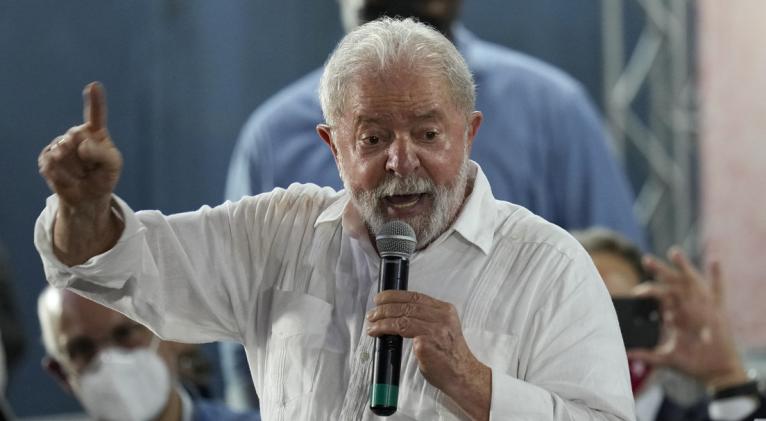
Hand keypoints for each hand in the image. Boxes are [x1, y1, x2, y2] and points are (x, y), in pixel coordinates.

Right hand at [38, 82, 123, 264]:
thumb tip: (83, 145)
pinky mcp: (46, 157)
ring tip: (80, 173)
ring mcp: (59, 145)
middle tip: (90, 167)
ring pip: (63, 153)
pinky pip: (52, 165)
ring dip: (74, 169)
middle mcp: (76, 135)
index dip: (95, 100)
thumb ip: (103, 153)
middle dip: (85, 156)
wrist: (87, 196)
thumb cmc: (103, 176)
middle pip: (76, 136)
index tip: (94, 86)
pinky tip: (68, 178)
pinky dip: (62, 176)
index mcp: (96, 133)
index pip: (95, 115)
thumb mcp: (112, 166)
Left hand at [367, 291, 489, 420]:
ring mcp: (434, 330)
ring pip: (401, 317)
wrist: (462, 375)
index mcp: (445, 311)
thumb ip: (427, 319)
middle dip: (385, 307)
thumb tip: (400, 314)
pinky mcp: (425, 343)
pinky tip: (377, 332)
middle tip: (373, 312)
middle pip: (407, 305)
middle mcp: (441, 317)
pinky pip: (400, 331)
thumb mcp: (443, 329)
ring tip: (372, 322)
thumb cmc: (450, 356)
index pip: (416, 296)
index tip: (382, 297)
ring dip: (382, 319)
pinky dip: (385, 329)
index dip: (395, 295)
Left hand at [628, 247, 746, 389]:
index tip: (636, 293)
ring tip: (674, 252)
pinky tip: (714, 260)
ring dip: (683, 267)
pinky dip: (717, 276)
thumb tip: (625, 353)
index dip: (647, 292)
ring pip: (689, 282)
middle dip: (660, 272)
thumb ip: (646, 355)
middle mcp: (686, 308)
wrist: (716, 371)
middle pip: (670, 284)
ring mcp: (701, 308)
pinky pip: (718, 291)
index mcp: (674, 316)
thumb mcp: (667, 358)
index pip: (658, 298)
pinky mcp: (717, 312)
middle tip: (646, 260)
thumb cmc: (692, 364)